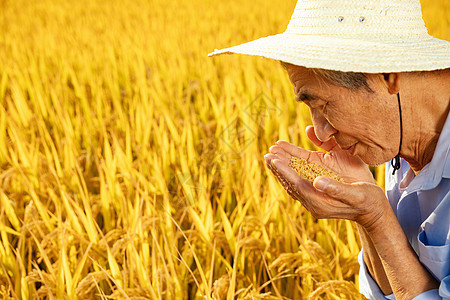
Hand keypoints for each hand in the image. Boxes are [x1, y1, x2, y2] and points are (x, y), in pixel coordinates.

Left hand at [264, 126, 387, 228]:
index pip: (297, 185)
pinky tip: (283, 159)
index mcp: (320, 202)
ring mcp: (313, 196)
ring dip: (282, 167)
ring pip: (293, 180)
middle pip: (291, 182)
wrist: (373, 210)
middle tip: (268, 153)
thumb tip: (317, 181)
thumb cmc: (368, 202)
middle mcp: (313, 200)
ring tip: (271, 153)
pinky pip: (299, 179)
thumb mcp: (357, 195)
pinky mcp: (317, 190)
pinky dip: (290, 168)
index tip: (274, 160)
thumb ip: (336, 189)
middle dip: (279, 167)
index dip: (285, 171)